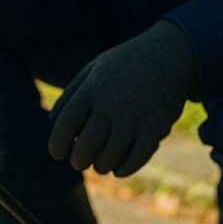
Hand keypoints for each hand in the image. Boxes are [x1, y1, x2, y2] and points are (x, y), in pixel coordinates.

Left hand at [48, 21, 195, 175]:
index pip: (65, 126)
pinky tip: (118, 169)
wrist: (171, 54)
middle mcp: (112, 104)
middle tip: (78, 162)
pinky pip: (135, 160)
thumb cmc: (125, 64)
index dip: (57, 145)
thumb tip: (51, 122)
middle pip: (86, 147)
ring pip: (109, 158)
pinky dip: (124, 169)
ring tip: (99, 164)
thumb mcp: (94, 69)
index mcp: (93, 89)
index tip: (57, 153)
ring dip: (100, 166)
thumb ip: (72, 94)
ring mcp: (135, 117)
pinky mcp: (156, 128)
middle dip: (78, 161)